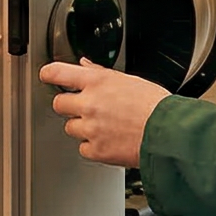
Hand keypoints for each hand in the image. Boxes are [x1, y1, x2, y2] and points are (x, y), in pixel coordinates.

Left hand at [41, 60, 166, 168]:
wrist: (169, 133)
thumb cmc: (156, 106)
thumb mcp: (129, 80)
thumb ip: (101, 74)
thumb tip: (85, 65)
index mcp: (98, 82)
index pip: (59, 73)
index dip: (49, 74)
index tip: (46, 76)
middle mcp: (90, 104)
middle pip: (59, 103)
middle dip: (69, 106)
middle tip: (85, 108)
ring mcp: (91, 128)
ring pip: (70, 128)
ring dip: (82, 127)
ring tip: (105, 127)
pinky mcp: (96, 150)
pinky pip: (83, 148)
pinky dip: (93, 147)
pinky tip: (110, 141)